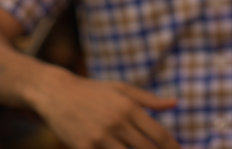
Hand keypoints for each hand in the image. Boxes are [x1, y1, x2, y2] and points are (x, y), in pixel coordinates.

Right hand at [31, 70, 180, 148]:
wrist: (56, 93)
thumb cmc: (93, 91)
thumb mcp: (122, 89)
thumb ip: (149, 100)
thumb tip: (175, 103)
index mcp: (129, 108)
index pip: (159, 134)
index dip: (173, 147)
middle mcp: (117, 123)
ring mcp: (100, 137)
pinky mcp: (83, 147)